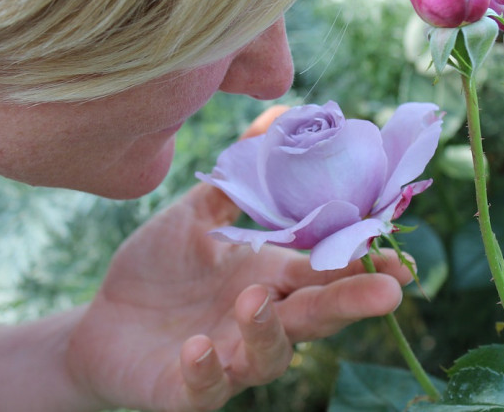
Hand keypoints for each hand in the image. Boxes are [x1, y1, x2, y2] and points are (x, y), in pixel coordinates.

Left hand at [65, 107, 413, 411]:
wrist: (102, 321)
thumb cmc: (158, 269)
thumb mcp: (195, 216)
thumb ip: (236, 179)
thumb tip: (275, 118)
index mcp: (268, 278)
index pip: (323, 271)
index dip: (361, 265)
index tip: (400, 258)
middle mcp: (259, 320)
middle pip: (314, 314)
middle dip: (350, 303)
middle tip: (387, 293)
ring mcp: (228, 358)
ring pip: (268, 355)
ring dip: (268, 331)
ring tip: (255, 300)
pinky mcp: (189, 390)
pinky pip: (206, 387)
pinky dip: (206, 370)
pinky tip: (196, 348)